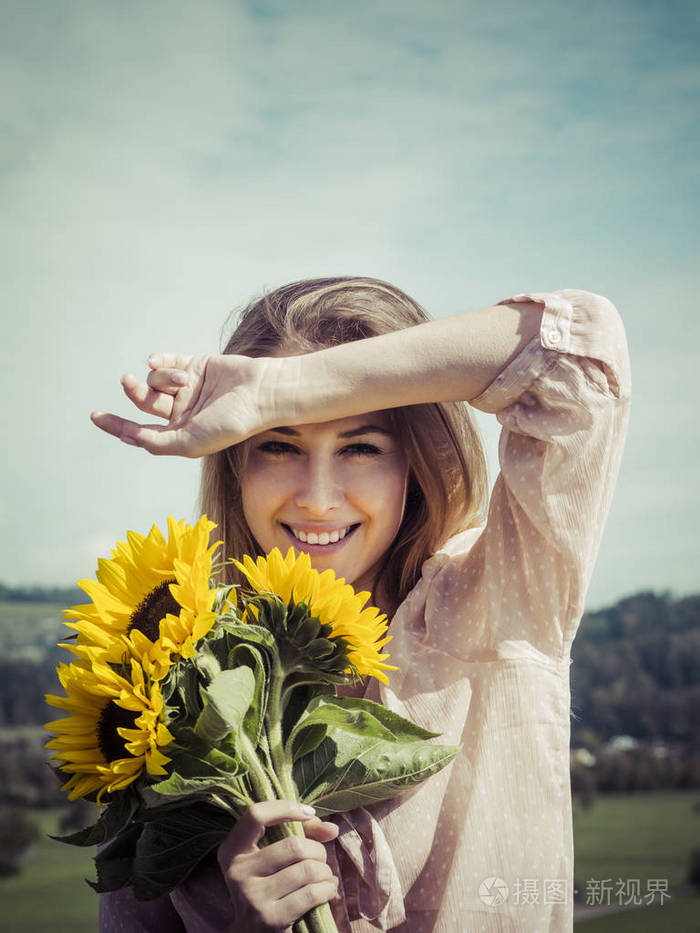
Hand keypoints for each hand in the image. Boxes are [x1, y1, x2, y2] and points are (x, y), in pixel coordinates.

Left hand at [91, 352, 285, 456]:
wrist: (259, 393)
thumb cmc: (229, 423)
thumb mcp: (190, 443)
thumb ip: (158, 443)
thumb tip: (130, 438)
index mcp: (181, 434)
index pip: (141, 431)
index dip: (117, 425)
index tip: (95, 416)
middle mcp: (183, 412)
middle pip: (146, 402)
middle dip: (134, 392)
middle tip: (127, 381)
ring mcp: (189, 388)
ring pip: (157, 380)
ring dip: (163, 378)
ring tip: (183, 379)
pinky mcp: (196, 366)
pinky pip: (168, 361)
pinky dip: (160, 360)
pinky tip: (158, 361)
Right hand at [218, 800, 338, 931]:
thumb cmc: (268, 885)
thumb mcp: (272, 857)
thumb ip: (300, 834)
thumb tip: (332, 829)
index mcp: (232, 850)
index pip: (256, 815)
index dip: (286, 808)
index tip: (308, 813)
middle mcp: (237, 872)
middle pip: (293, 845)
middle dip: (318, 850)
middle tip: (320, 859)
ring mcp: (252, 897)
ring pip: (307, 869)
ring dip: (325, 872)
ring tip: (323, 876)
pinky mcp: (270, 919)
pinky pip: (312, 893)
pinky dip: (327, 889)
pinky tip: (326, 890)